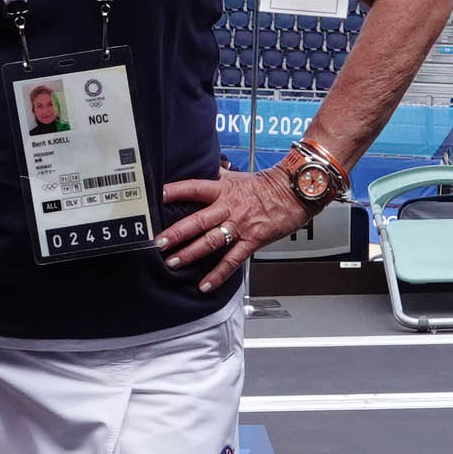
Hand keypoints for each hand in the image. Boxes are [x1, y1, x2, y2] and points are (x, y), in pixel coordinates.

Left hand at [157, 166, 312, 293]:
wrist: (296, 192)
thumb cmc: (268, 186)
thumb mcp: (238, 177)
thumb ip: (218, 177)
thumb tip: (203, 169)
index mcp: (223, 189)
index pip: (194, 188)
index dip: (175, 191)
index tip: (157, 197)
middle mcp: (229, 208)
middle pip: (198, 220)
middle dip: (176, 233)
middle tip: (159, 243)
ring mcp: (240, 226)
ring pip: (211, 241)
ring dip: (190, 253)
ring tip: (173, 262)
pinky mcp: (252, 240)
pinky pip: (233, 260)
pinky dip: (218, 274)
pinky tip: (205, 284)